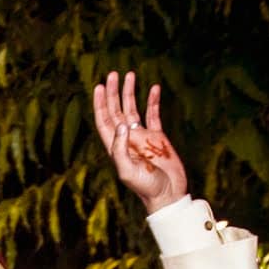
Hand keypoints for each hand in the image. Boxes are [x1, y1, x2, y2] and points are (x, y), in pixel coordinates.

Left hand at [92, 70, 187, 212]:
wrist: (168, 194)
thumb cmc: (146, 187)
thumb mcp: (129, 171)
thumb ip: (121, 149)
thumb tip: (122, 125)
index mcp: (116, 147)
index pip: (104, 120)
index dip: (100, 104)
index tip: (100, 86)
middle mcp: (127, 139)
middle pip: (116, 110)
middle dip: (113, 92)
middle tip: (113, 74)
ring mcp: (142, 137)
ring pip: (133, 109)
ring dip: (130, 93)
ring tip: (130, 75)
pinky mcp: (157, 137)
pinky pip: (153, 114)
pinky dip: (153, 101)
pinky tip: (154, 88)